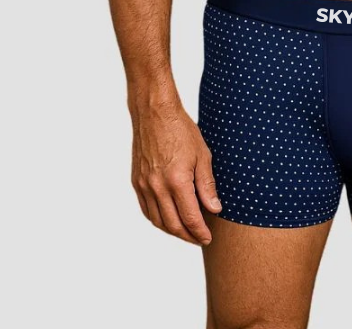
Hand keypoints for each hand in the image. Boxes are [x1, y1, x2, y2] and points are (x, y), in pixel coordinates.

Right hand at [131, 101, 221, 244]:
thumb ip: (207, 185)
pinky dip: (157, 219)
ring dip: (172, 231)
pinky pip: (146, 210)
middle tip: (199, 239)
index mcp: (177, 181)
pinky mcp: (136, 181)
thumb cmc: (181, 130)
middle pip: (173, 225)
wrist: (154, 113)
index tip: (208, 238)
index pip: (190, 218)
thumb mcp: (202, 155)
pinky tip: (167, 219)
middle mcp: (157, 187)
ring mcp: (144, 185)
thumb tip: (214, 209)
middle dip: (188, 236)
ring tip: (186, 232)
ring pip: (157, 221)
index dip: (200, 232)